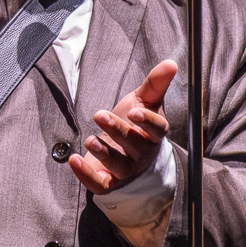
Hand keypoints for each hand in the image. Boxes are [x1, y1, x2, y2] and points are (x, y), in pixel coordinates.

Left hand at [69, 60, 177, 194]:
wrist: (123, 153)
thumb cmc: (135, 124)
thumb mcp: (144, 102)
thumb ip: (156, 84)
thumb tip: (171, 63)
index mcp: (153, 134)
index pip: (157, 130)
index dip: (148, 122)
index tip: (135, 112)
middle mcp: (142, 154)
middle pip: (134, 145)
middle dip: (117, 130)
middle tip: (99, 115)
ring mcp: (126, 170)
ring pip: (117, 164)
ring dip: (103, 152)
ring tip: (90, 139)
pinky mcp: (109, 182)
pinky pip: (99, 184)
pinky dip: (86, 174)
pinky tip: (74, 160)